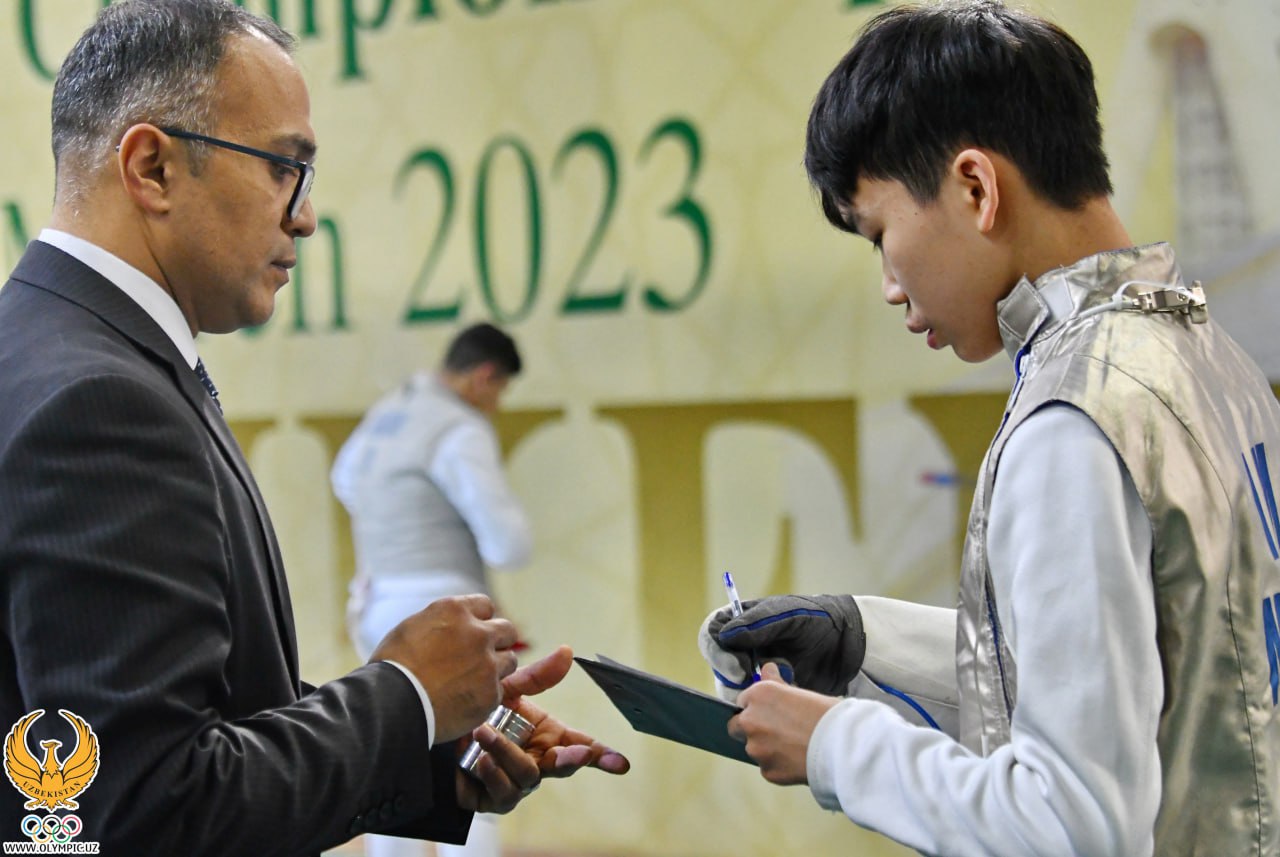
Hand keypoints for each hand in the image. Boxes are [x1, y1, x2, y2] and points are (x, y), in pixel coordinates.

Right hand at [370, 594, 517, 741]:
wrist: (391, 705)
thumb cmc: (392, 668)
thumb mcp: (411, 628)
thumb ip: (441, 622)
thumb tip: (451, 626)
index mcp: (455, 611)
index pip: (486, 605)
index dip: (480, 620)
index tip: (475, 631)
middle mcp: (478, 634)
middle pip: (507, 631)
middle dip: (498, 641)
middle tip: (483, 656)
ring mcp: (488, 665)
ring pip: (509, 661)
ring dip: (496, 668)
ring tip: (474, 680)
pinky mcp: (490, 695)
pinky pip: (499, 691)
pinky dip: (486, 696)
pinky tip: (466, 701)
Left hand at [455, 645, 629, 813]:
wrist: (435, 729)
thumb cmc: (476, 713)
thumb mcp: (507, 691)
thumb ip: (538, 677)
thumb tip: (568, 651)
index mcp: (544, 737)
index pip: (578, 746)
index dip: (601, 755)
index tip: (621, 763)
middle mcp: (535, 761)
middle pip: (561, 766)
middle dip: (571, 759)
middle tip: (577, 752)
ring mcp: (515, 781)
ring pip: (527, 776)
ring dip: (508, 755)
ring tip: (485, 733)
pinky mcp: (491, 797)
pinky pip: (501, 792)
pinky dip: (493, 776)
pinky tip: (481, 761)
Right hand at [699, 594, 865, 697]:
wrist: (847, 641)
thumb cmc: (816, 619)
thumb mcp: (788, 616)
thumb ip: (758, 624)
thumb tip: (725, 635)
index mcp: (740, 623)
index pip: (712, 638)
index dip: (719, 655)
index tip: (738, 670)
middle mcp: (741, 648)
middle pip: (720, 669)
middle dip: (733, 681)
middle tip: (756, 687)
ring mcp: (754, 671)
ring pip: (735, 691)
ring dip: (751, 698)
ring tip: (779, 693)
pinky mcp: (770, 694)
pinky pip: (757, 706)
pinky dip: (768, 707)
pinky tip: (787, 699)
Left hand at [728, 663, 840, 784]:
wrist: (843, 745)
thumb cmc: (827, 714)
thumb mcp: (801, 691)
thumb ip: (777, 684)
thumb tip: (767, 669)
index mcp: (759, 695)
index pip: (743, 700)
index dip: (757, 707)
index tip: (769, 712)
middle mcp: (751, 720)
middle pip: (736, 725)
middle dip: (750, 728)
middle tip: (774, 730)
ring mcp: (757, 748)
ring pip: (753, 748)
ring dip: (766, 748)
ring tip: (793, 746)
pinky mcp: (767, 771)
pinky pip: (767, 767)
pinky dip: (778, 765)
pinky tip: (797, 760)